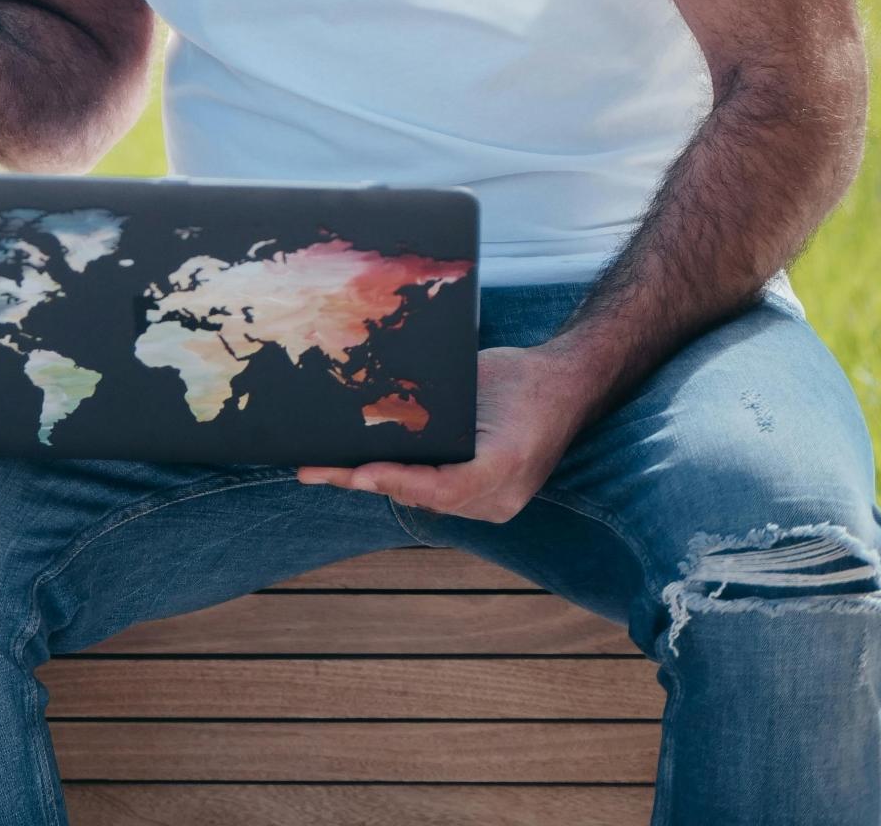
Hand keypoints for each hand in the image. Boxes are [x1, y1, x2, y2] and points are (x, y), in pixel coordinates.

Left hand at [296, 345, 589, 523]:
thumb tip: (380, 412)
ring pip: (423, 498)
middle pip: (421, 496)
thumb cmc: (525, 379)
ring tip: (321, 470)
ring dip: (374, 483)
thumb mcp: (481, 382)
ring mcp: (493, 501)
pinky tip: (360, 470)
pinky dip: (398, 481)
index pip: (439, 487)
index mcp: (502, 470)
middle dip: (364, 481)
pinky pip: (435, 494)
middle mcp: (498, 497)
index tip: (357, 472)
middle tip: (314, 471)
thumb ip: (438, 408)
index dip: (396, 481)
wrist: (566, 386)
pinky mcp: (485, 495)